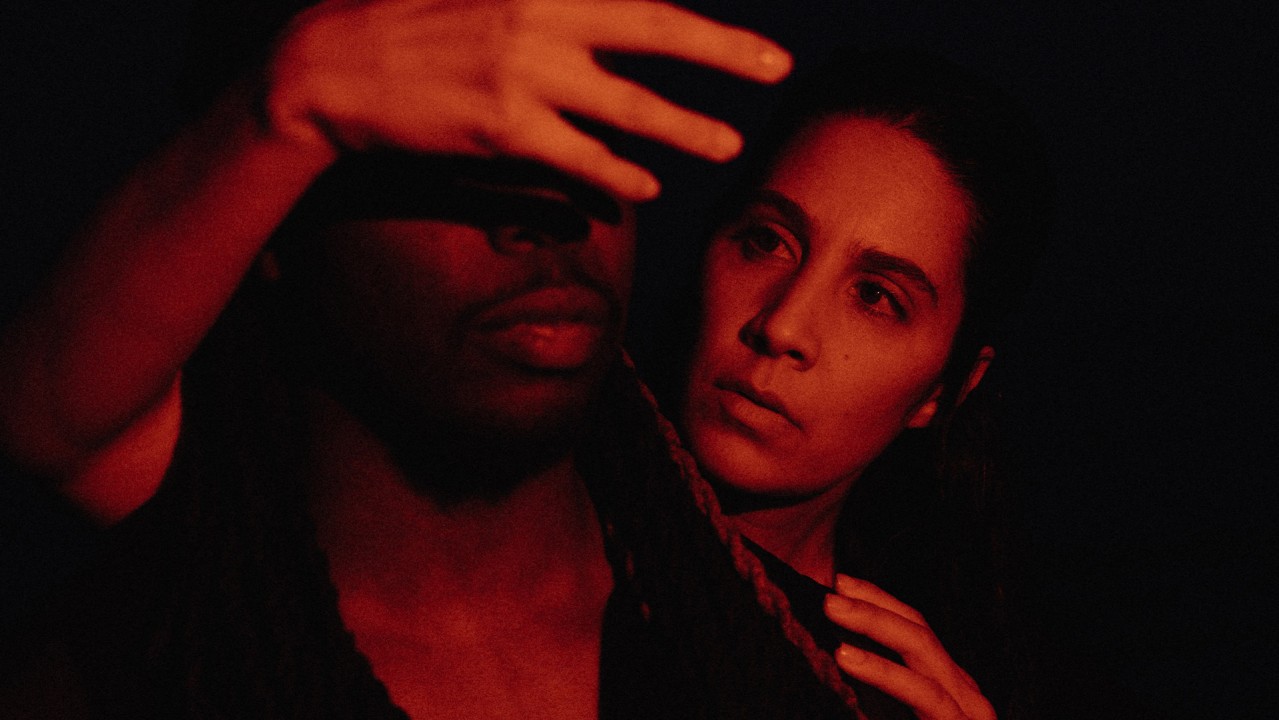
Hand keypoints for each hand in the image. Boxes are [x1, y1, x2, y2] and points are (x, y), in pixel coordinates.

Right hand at [264, 0, 791, 200]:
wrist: (333, 67)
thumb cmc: (407, 26)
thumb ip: (546, 9)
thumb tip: (601, 25)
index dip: (695, 14)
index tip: (742, 31)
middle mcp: (540, 20)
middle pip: (655, 31)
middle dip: (725, 51)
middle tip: (777, 67)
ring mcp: (524, 76)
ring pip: (629, 107)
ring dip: (687, 127)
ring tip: (728, 144)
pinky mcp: (503, 130)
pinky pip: (581, 158)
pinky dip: (618, 175)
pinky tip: (645, 187)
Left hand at [824, 574, 995, 719]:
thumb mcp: (894, 717)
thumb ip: (875, 696)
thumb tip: (836, 655)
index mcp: (950, 687)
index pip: (916, 629)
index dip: (879, 601)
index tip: (840, 583)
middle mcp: (964, 693)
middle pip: (919, 630)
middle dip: (873, 604)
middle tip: (832, 588)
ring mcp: (968, 709)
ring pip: (921, 648)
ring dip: (873, 622)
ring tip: (831, 607)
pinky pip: (923, 692)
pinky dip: (883, 671)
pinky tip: (846, 656)